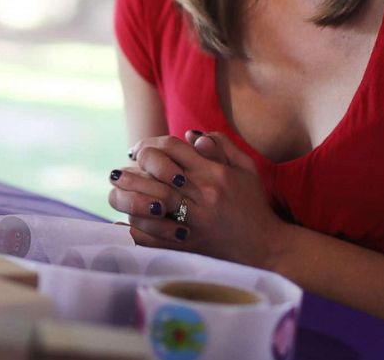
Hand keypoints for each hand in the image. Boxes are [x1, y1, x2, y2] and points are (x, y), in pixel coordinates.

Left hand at [109, 132, 287, 268]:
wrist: (266, 248)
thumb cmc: (254, 205)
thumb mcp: (246, 168)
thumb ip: (221, 145)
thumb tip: (190, 135)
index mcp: (214, 173)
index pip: (172, 147)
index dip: (150, 144)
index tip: (138, 150)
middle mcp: (202, 195)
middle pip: (156, 172)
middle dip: (133, 168)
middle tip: (119, 171)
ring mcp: (194, 221)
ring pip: (150, 202)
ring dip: (129, 195)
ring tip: (117, 190)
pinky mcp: (188, 244)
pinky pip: (152, 236)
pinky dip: (134, 228)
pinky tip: (125, 222)